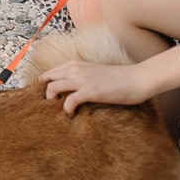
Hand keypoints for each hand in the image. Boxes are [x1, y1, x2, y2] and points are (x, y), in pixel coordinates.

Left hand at [41, 59, 156, 113]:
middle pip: (46, 79)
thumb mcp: (92, 73)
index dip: (43, 86)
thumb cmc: (117, 79)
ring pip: (52, 88)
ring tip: (58, 111)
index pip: (48, 73)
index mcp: (75, 64)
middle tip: (50, 107)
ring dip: (51, 101)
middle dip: (44, 94)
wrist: (136, 79)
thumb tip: (67, 90)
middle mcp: (75, 69)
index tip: (46, 98)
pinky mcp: (91, 91)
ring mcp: (82, 80)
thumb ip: (79, 77)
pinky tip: (71, 114)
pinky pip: (69, 100)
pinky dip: (66, 109)